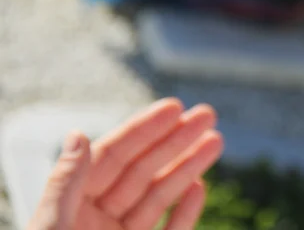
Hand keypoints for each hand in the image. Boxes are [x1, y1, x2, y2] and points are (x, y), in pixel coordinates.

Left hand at [28, 98, 223, 229]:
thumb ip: (65, 184)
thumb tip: (78, 133)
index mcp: (72, 207)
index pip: (113, 157)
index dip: (144, 130)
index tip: (173, 107)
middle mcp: (98, 220)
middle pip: (143, 171)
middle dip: (175, 142)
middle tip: (207, 115)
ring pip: (160, 197)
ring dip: (188, 168)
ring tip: (215, 142)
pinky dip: (185, 212)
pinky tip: (200, 188)